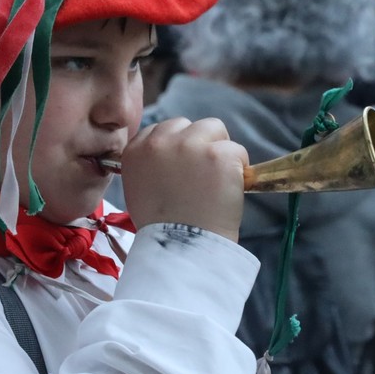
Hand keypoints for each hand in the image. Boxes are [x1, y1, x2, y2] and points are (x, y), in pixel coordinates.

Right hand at [120, 117, 247, 241]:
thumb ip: (150, 167)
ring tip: (220, 179)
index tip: (186, 166)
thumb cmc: (162, 230)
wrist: (182, 248)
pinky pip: (236, 150)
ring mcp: (190, 146)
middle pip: (188, 125)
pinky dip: (239, 168)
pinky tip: (232, 188)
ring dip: (220, 150)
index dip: (178, 146)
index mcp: (135, 151)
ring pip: (214, 129)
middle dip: (199, 144)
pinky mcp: (218, 154)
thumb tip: (172, 159)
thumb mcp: (139, 191)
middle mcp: (159, 142)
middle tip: (205, 174)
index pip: (160, 130)